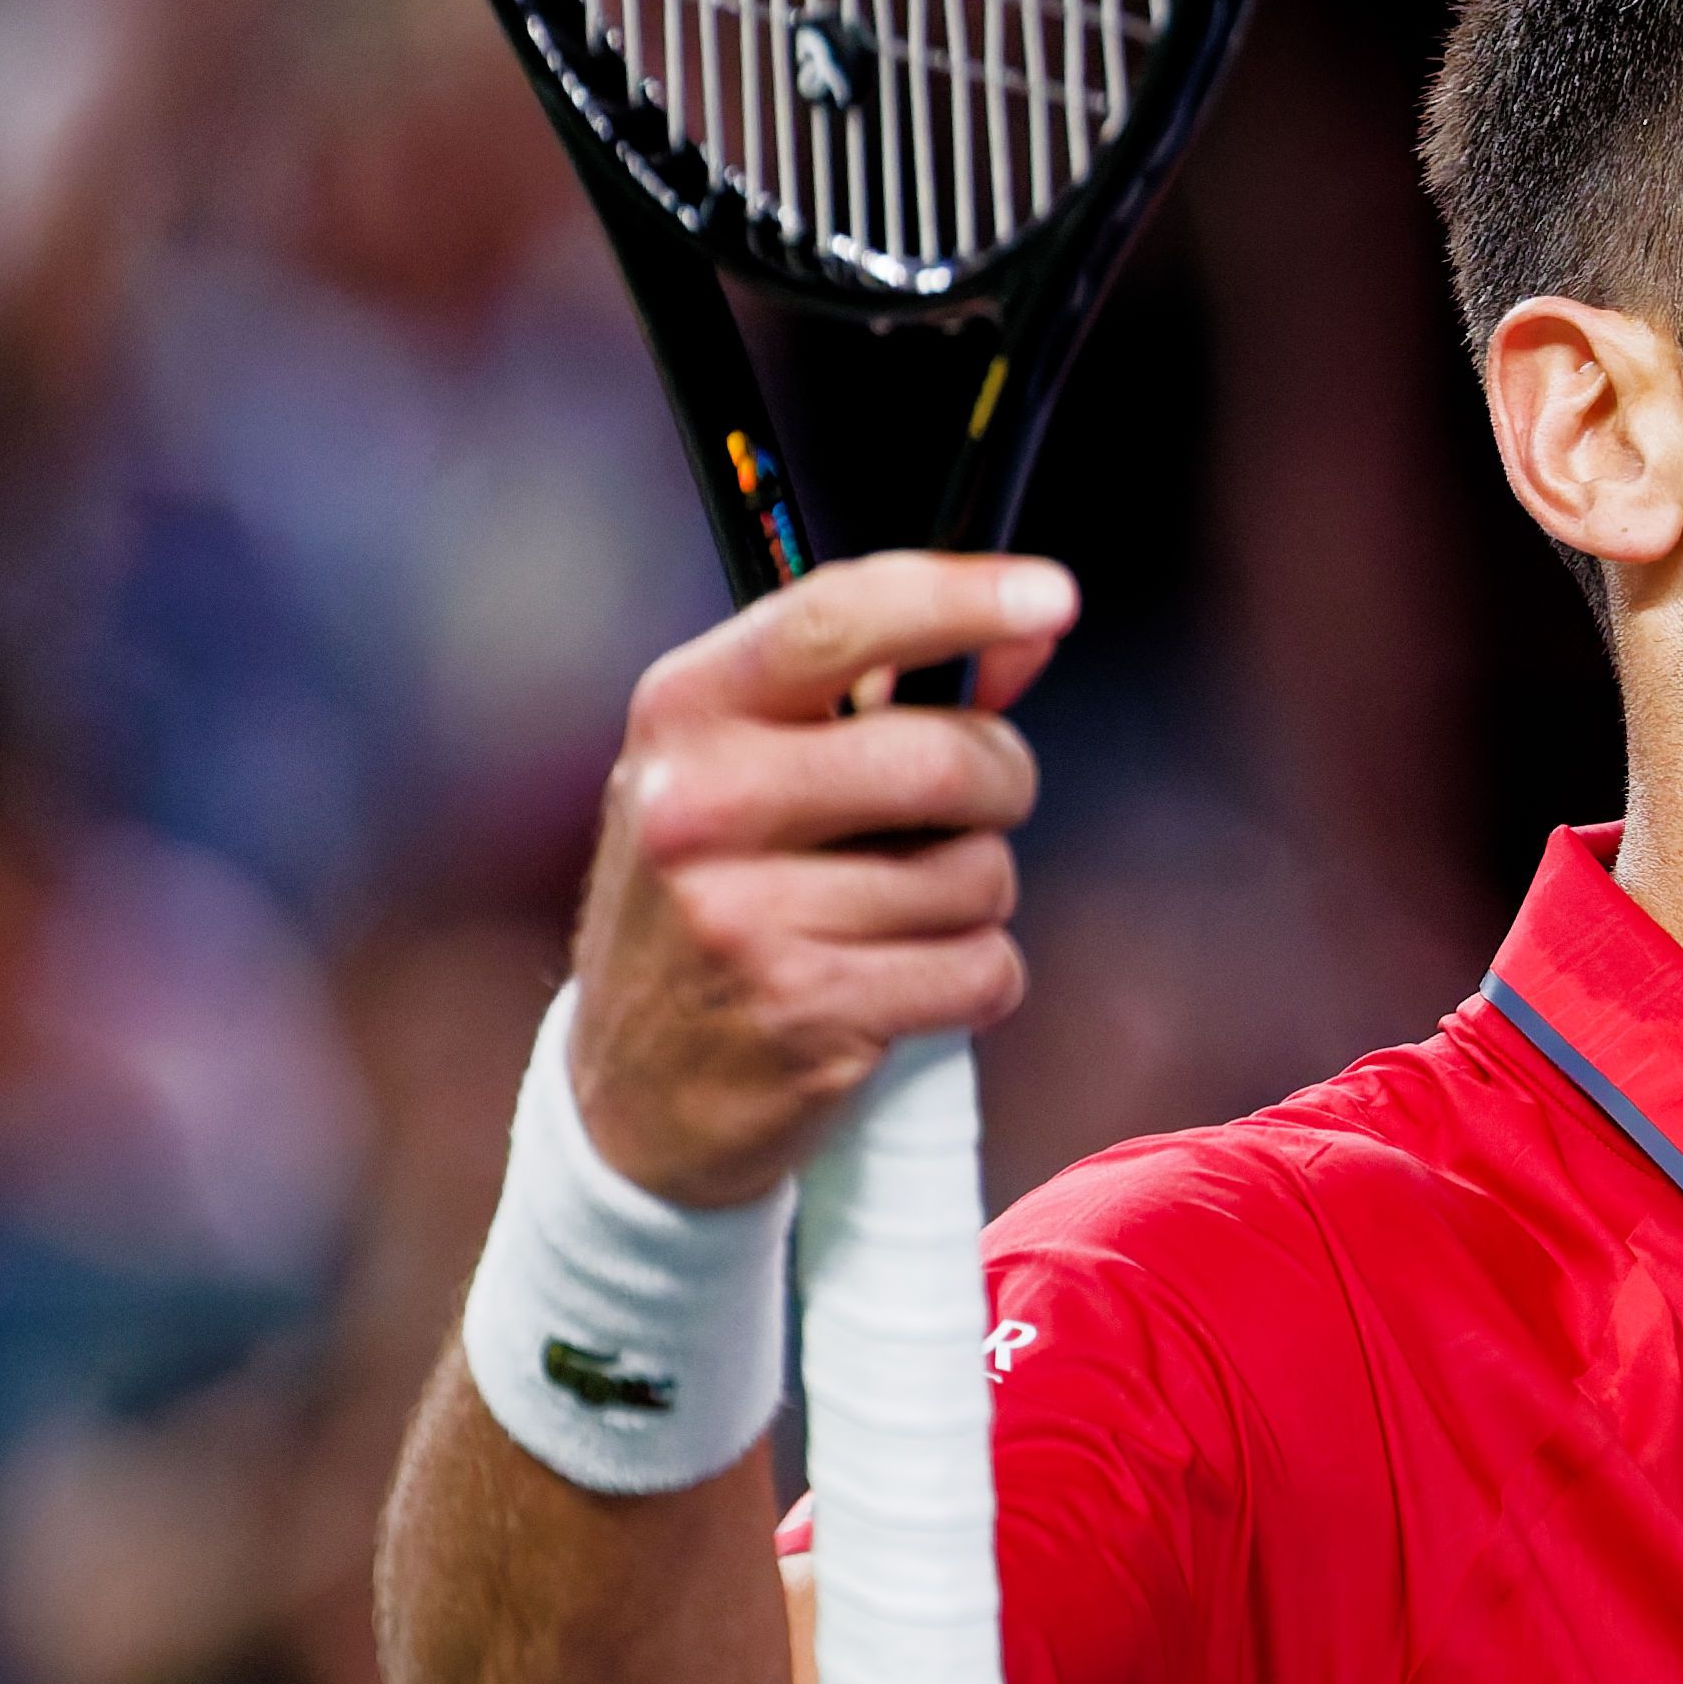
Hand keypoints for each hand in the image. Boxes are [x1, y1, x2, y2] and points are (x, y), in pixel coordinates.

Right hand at [566, 555, 1072, 1204]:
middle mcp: (697, 804)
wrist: (632, 1088)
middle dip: (998, 784)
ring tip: (892, 919)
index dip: (960, 598)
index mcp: (686, 712)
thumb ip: (892, 691)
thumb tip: (1027, 632)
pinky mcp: (802, 1011)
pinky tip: (900, 986)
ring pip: (978, 875)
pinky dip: (973, 980)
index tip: (1051, 595)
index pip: (836, 622)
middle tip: (972, 810)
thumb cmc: (723, 895)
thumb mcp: (765, 770)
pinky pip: (981, 970)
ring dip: (973, 899)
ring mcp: (741, 914)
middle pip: (944, 760)